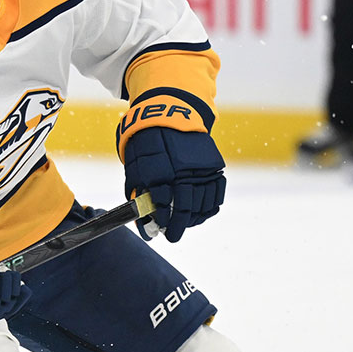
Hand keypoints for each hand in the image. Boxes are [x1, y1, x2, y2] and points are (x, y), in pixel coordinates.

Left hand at [122, 126, 224, 242]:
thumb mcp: (136, 166)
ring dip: (194, 219)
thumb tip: (141, 221)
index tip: (159, 230)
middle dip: (178, 226)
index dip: (161, 220)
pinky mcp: (214, 166)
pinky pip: (216, 194)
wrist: (170, 115)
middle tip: (173, 236)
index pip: (162, 204)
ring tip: (187, 224)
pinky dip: (210, 207)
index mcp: (159, 170)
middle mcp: (182, 171)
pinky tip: (201, 214)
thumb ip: (138, 192)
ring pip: (202, 203)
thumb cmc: (147, 143)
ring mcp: (201, 168)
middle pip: (184, 207)